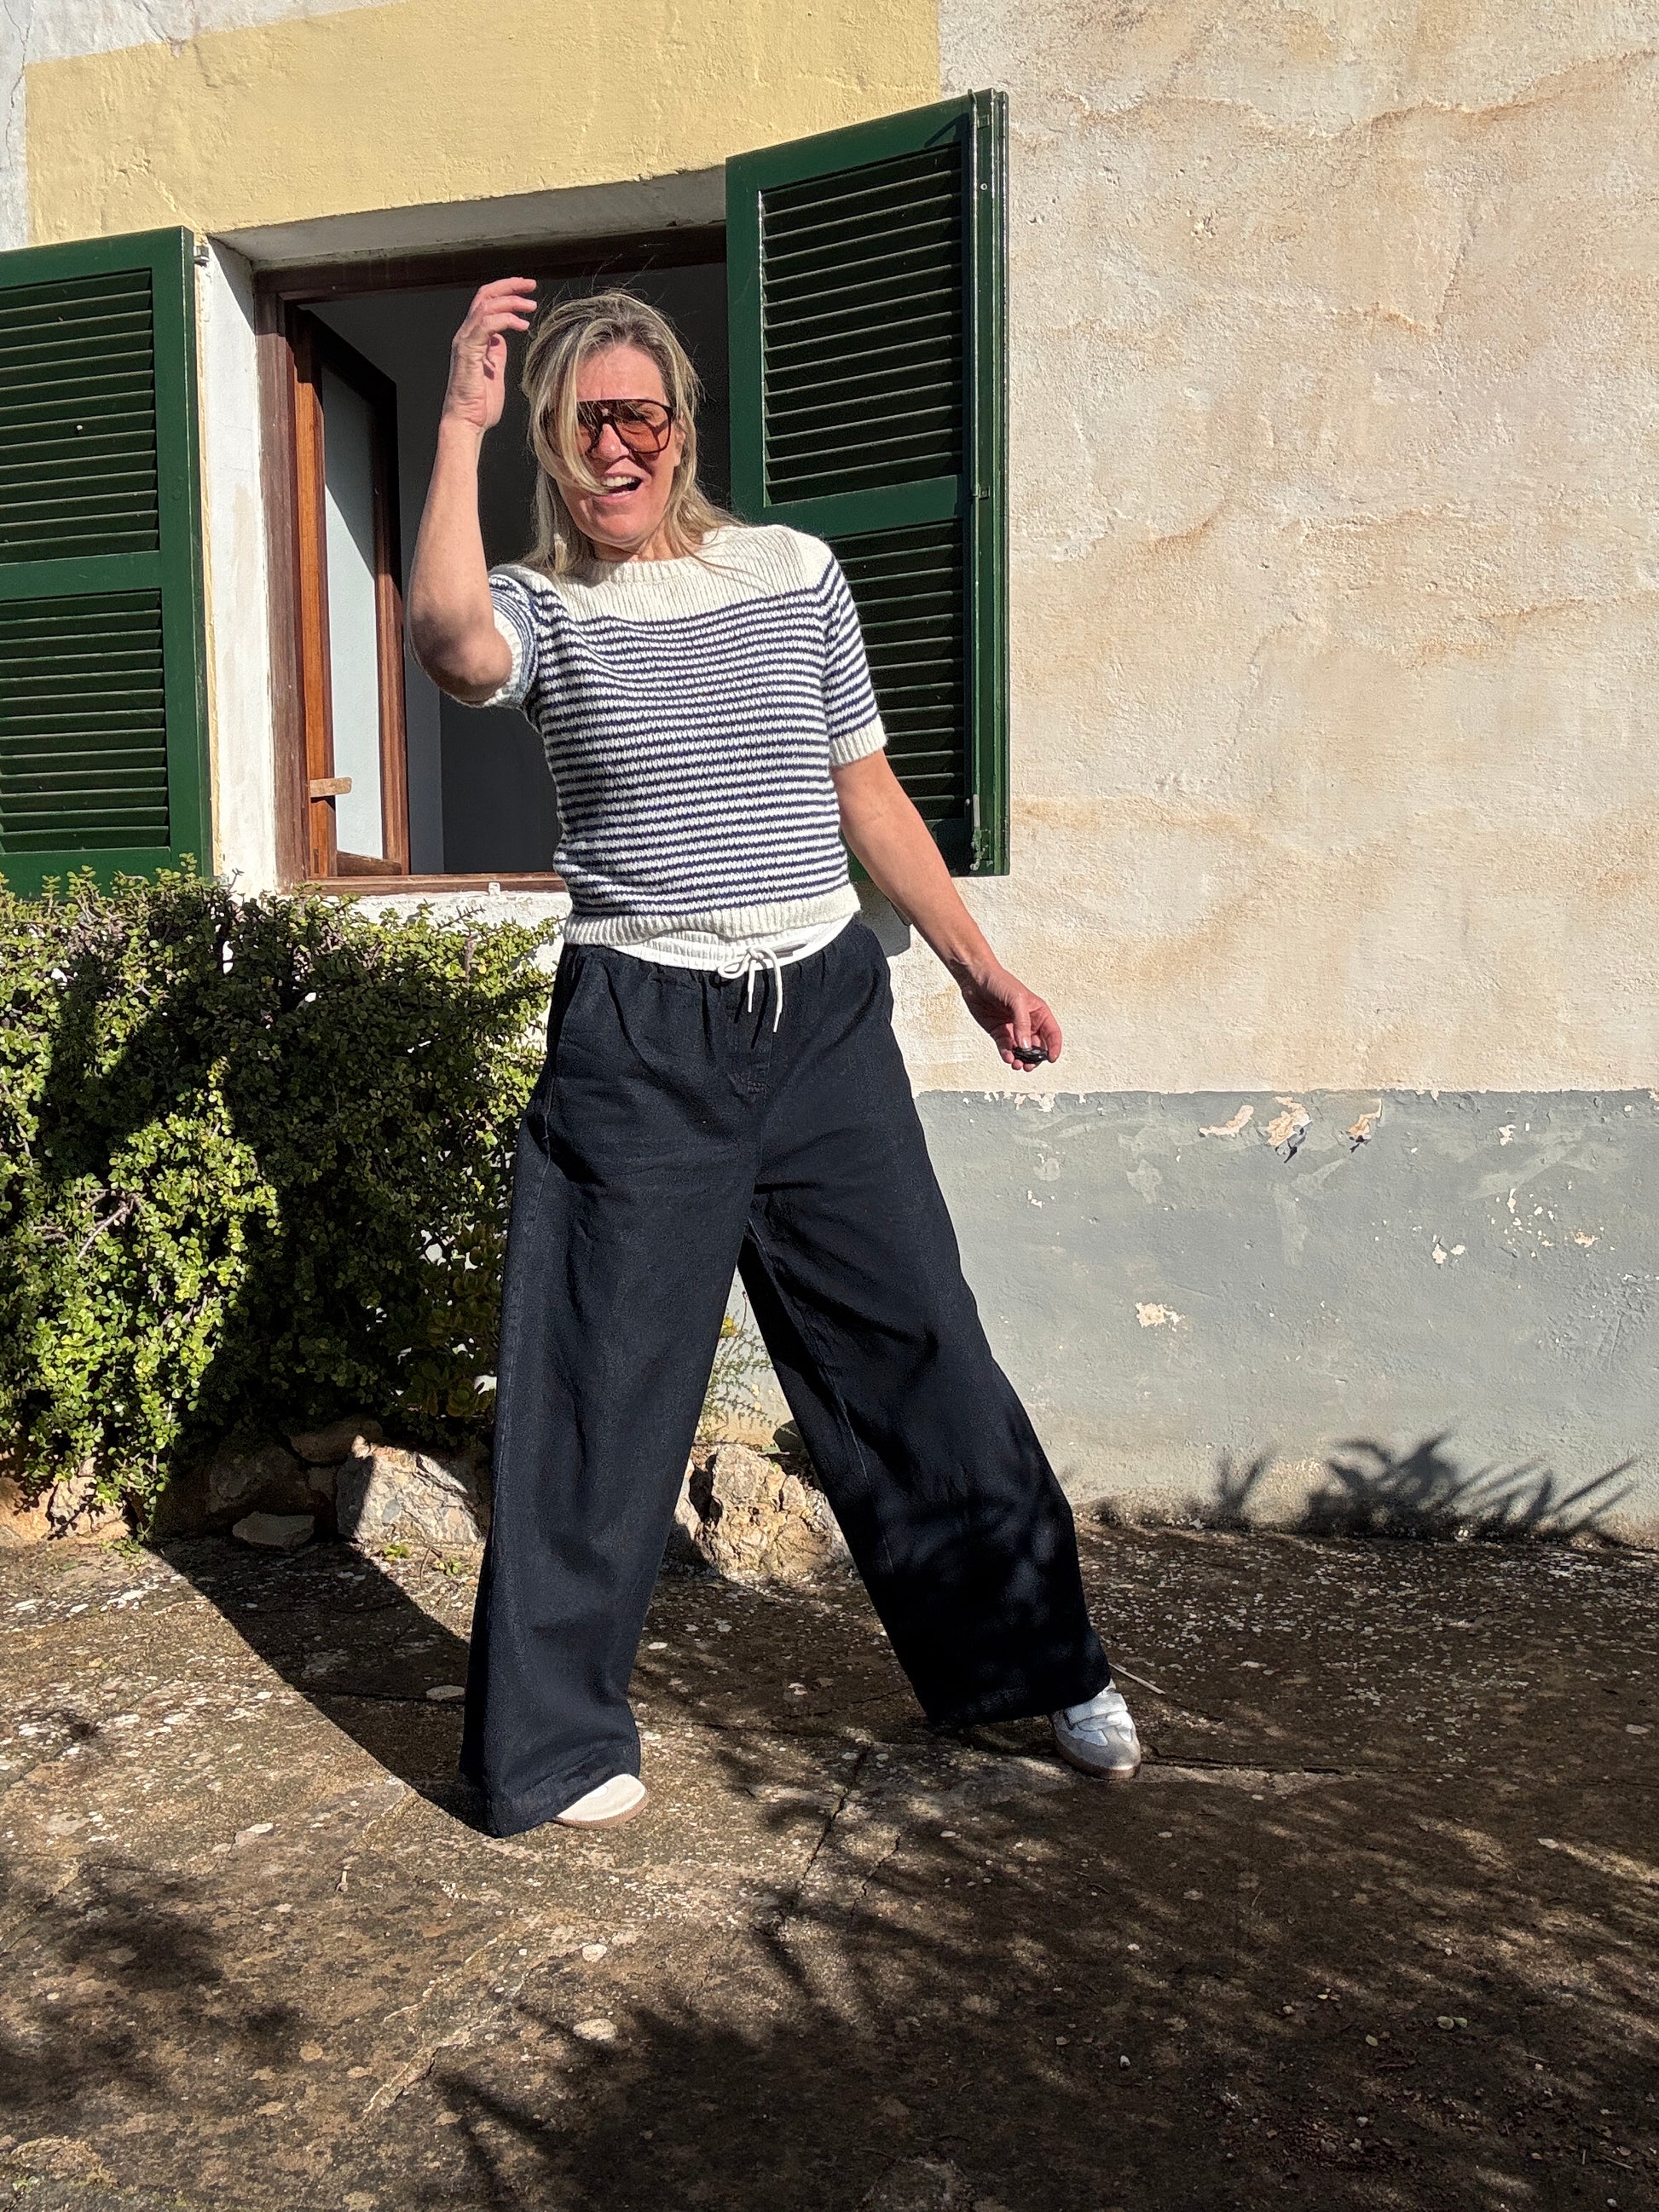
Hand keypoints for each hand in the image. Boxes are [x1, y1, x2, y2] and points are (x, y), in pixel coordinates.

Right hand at [442, 277, 536, 434]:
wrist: (467, 422)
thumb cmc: (480, 404)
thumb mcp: (495, 372)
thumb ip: (497, 353)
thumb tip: (502, 339)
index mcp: (473, 337)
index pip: (487, 302)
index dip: (507, 291)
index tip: (527, 291)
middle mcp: (466, 334)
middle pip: (485, 295)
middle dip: (510, 286)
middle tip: (531, 285)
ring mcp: (465, 341)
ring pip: (486, 306)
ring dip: (511, 301)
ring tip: (531, 306)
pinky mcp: (468, 351)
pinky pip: (486, 325)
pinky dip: (505, 320)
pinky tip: (522, 325)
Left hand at [957, 964, 1062, 1069]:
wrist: (976, 980)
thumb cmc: (1001, 983)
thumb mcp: (1017, 1000)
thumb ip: (1023, 1024)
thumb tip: (1026, 1046)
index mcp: (1039, 1013)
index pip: (1052, 1034)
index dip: (1054, 1047)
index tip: (1051, 1059)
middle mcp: (1028, 1023)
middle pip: (1038, 1047)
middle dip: (1035, 1058)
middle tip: (1029, 1065)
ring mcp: (1013, 1029)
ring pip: (1022, 1051)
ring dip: (1021, 1060)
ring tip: (1017, 1064)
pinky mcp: (999, 1033)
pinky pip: (1006, 1048)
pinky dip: (1007, 1055)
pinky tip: (1007, 1057)